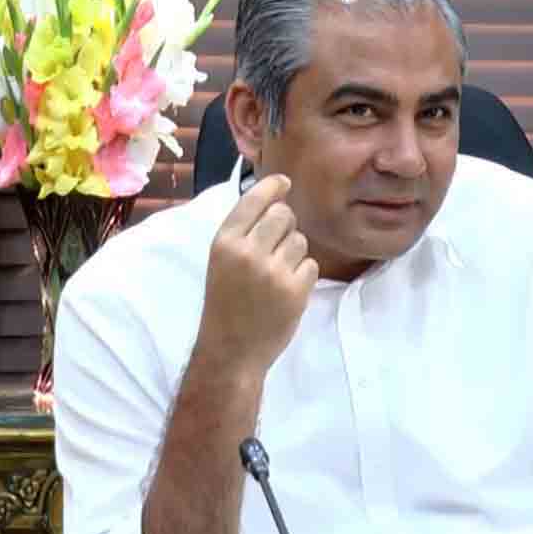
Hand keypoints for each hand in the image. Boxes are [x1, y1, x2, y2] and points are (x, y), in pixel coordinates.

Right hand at [194, 174, 318, 379]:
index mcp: (224, 242)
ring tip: (277, 274)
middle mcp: (248, 252)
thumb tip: (276, 198)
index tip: (285, 182)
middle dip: (285, 225)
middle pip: (284, 215)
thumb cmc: (226, 304)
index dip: (273, 187)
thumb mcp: (222, 262)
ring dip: (294, 253)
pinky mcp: (294, 290)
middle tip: (276, 246)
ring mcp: (273, 271)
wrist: (231, 351)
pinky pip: (311, 264)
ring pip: (300, 240)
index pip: (254, 200)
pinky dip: (303, 275)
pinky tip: (286, 290)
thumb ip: (244, 233)